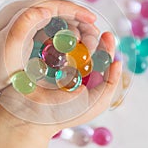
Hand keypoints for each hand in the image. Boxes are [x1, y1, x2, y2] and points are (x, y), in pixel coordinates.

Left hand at [0, 0, 98, 94]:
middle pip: (58, 12)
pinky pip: (50, 33)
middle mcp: (24, 15)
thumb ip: (25, 23)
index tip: (93, 20)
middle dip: (79, 22)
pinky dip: (64, 39)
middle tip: (94, 36)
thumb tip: (46, 8)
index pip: (55, 5)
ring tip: (87, 43)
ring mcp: (25, 25)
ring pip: (56, 23)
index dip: (77, 11)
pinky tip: (72, 49)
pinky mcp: (26, 37)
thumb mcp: (9, 46)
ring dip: (73, 31)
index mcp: (20, 12)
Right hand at [0, 31, 121, 136]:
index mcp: (86, 80)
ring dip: (76, 35)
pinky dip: (58, 37)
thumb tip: (118, 62)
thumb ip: (110, 85)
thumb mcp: (95, 103)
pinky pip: (53, 43)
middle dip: (91, 37)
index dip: (106, 46)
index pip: (100, 59)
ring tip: (78, 33)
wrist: (30, 116)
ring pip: (71, 43)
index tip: (107, 36)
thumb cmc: (63, 113)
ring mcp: (57, 64)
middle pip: (86, 47)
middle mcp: (73, 70)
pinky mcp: (42, 59)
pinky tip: (62, 33)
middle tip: (92, 31)